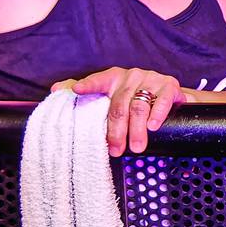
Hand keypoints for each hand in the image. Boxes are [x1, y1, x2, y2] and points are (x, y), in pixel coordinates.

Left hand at [52, 66, 186, 155]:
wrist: (169, 95)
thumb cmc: (134, 97)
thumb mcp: (112, 95)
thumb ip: (87, 91)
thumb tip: (55, 90)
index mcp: (114, 78)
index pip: (99, 80)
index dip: (89, 85)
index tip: (78, 90)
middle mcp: (131, 76)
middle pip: (119, 105)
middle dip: (117, 130)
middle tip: (116, 150)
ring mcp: (151, 79)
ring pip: (139, 105)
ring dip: (137, 129)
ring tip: (137, 148)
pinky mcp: (169, 85)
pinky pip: (162, 100)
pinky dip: (157, 114)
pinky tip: (153, 126)